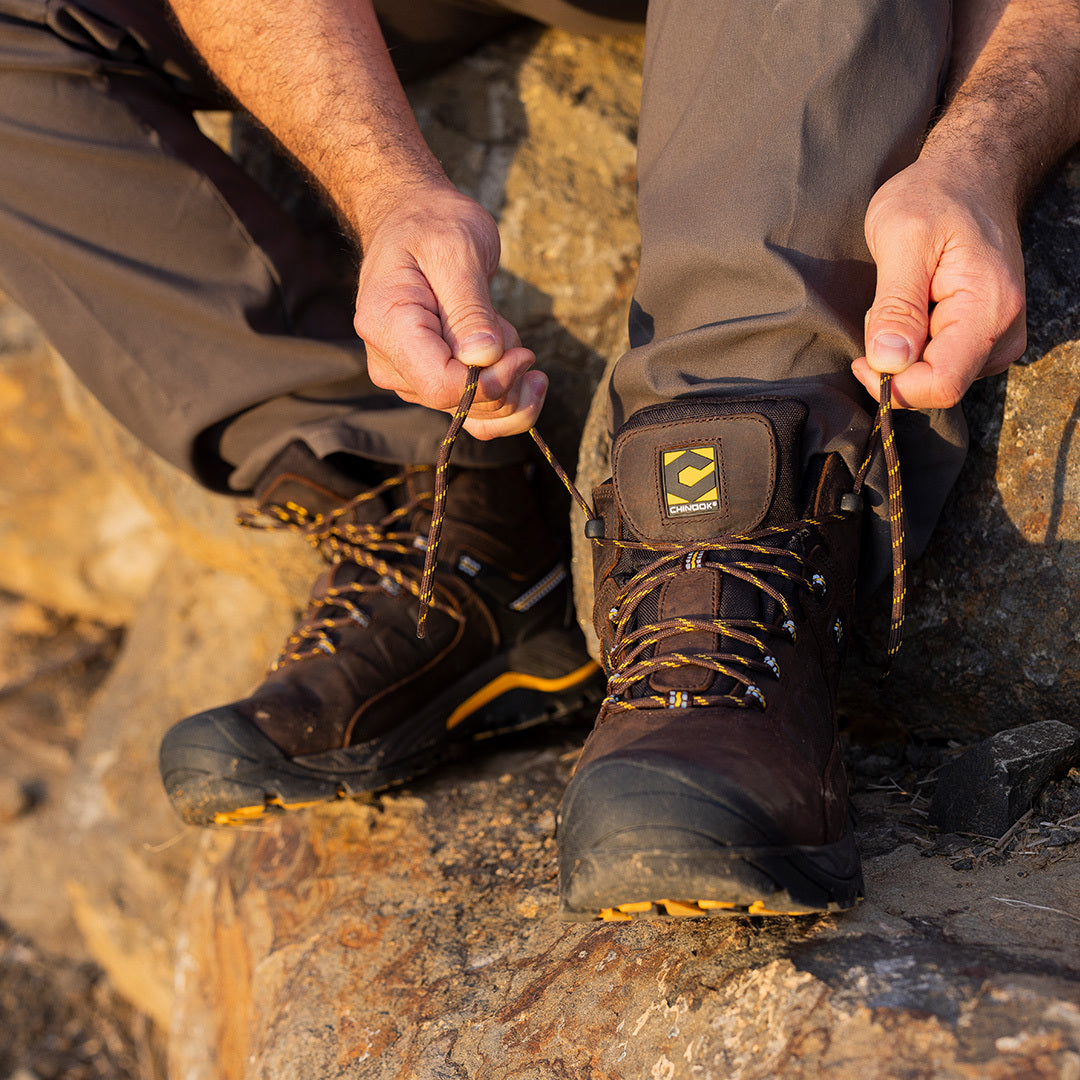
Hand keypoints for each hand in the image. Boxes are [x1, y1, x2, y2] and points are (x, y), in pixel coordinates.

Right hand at [353, 183, 546, 438]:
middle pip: (459, 404)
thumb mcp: (457, 250)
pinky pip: (473, 414)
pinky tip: (524, 372)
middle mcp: (390, 362)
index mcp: (388, 326)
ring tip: (507, 334)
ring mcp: (408, 377)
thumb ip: (470, 308)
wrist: (414, 219)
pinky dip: (506, 399)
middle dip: (505, 380)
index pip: (441, 385)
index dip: (491, 381)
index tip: (523, 353)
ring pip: (472, 415)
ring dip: (508, 383)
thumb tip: (483, 358)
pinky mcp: (428, 382)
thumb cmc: (433, 225)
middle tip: (519, 337)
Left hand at [852, 156, 1026, 408]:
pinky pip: (938, 366)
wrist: (969, 177)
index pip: (940, 385)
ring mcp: (996, 340)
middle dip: (895, 362)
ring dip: (902, 352)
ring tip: (902, 298)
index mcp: (988, 310)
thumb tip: (889, 363)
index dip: (893, 385)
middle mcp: (1002, 334)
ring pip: (933, 379)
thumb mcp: (901, 238)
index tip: (861, 357)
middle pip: (935, 386)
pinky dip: (913, 346)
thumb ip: (896, 305)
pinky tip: (912, 308)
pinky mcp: (983, 341)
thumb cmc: (933, 197)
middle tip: (885, 307)